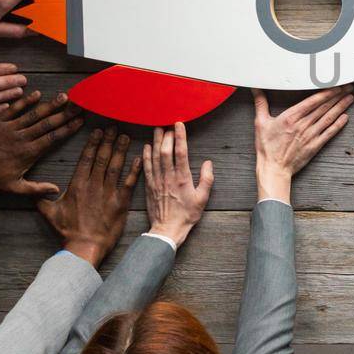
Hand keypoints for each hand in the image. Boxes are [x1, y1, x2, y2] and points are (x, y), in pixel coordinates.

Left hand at [0, 91, 83, 195]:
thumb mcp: (15, 188)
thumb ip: (37, 188)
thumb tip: (57, 190)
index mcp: (30, 152)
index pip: (54, 137)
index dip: (68, 128)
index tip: (81, 120)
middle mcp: (23, 137)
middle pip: (48, 123)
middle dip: (65, 113)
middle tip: (79, 104)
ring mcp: (10, 127)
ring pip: (34, 114)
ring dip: (50, 105)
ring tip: (64, 96)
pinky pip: (14, 109)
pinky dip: (25, 101)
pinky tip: (36, 94)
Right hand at [37, 127, 139, 267]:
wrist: (85, 247)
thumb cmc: (67, 231)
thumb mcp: (49, 214)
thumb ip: (42, 199)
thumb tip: (35, 192)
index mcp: (77, 184)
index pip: (86, 158)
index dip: (93, 143)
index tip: (98, 131)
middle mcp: (93, 184)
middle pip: (102, 157)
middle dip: (109, 140)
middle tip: (115, 126)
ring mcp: (108, 192)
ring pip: (116, 165)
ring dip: (122, 149)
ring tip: (126, 136)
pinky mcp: (121, 202)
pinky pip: (129, 182)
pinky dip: (135, 169)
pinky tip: (140, 157)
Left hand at [143, 122, 213, 245]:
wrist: (167, 229)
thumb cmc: (187, 215)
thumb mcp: (202, 198)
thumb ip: (207, 179)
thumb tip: (208, 163)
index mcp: (182, 178)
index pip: (181, 152)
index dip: (180, 136)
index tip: (179, 124)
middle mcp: (168, 177)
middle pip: (165, 150)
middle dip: (167, 135)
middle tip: (168, 125)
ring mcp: (157, 181)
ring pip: (154, 156)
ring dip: (156, 141)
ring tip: (157, 129)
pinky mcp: (149, 186)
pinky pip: (146, 167)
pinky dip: (146, 155)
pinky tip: (146, 146)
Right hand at [252, 86, 351, 202]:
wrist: (274, 168)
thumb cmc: (267, 147)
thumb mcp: (260, 123)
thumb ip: (260, 104)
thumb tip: (256, 91)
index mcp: (291, 117)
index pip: (313, 101)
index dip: (326, 92)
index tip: (335, 85)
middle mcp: (303, 125)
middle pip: (324, 107)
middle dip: (337, 96)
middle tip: (347, 87)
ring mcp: (310, 135)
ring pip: (328, 118)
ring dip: (341, 107)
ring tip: (349, 98)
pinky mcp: (315, 146)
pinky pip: (329, 133)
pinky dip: (338, 125)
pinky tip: (345, 117)